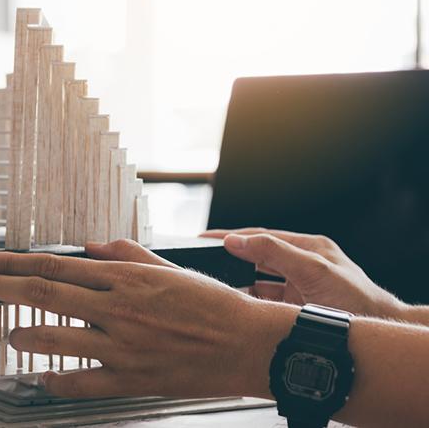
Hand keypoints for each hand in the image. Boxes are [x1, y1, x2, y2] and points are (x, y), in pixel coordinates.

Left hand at [0, 239, 295, 398]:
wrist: (249, 344)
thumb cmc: (213, 304)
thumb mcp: (169, 268)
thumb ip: (126, 255)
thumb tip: (92, 247)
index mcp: (125, 279)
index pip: (56, 266)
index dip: (15, 264)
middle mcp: (117, 310)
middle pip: (44, 296)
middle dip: (1, 289)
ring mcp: (123, 347)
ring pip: (58, 338)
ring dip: (24, 334)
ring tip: (3, 332)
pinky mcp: (133, 379)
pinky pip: (85, 384)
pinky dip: (58, 381)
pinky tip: (41, 377)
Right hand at [202, 228, 406, 319]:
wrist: (376, 341)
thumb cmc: (357, 303)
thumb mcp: (313, 271)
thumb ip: (273, 252)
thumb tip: (236, 241)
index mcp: (309, 248)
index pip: (262, 236)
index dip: (232, 237)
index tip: (205, 239)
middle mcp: (303, 265)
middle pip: (257, 257)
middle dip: (230, 258)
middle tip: (202, 260)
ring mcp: (299, 288)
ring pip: (258, 281)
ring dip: (238, 283)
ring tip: (213, 283)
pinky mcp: (296, 308)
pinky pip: (264, 301)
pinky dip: (248, 301)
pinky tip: (233, 303)